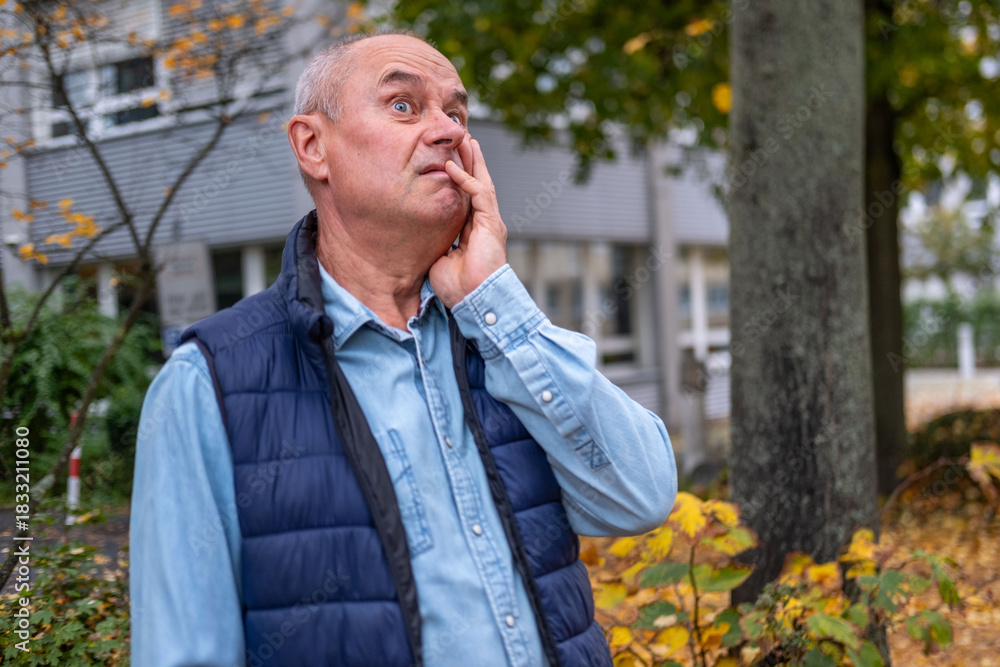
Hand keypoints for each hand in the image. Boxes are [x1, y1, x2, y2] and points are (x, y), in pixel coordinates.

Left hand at [429, 132, 507, 308]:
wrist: (475, 301)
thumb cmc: (458, 287)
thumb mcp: (440, 258)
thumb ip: (436, 241)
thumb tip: (420, 232)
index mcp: (474, 231)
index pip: (468, 198)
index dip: (460, 178)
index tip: (449, 161)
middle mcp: (485, 223)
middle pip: (478, 184)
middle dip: (471, 161)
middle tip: (463, 140)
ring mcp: (490, 222)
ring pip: (482, 183)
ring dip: (473, 161)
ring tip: (465, 141)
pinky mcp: (491, 223)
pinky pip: (479, 194)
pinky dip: (465, 178)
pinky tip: (451, 166)